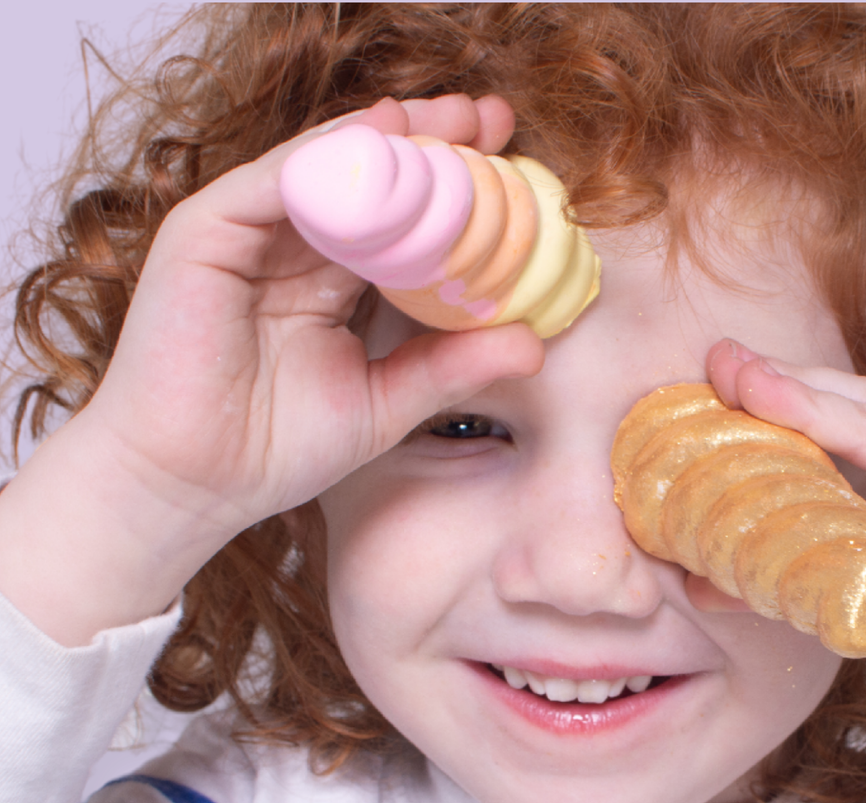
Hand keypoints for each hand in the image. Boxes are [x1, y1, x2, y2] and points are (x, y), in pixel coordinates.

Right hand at [0, 95, 543, 645]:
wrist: (192, 484)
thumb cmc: (277, 449)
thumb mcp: (387, 401)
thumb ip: (452, 365)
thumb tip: (535, 343)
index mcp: (334, 286)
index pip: (402, 227)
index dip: (456, 195)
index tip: (519, 174)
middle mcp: (294, 251)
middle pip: (373, 184)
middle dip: (436, 148)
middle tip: (497, 120)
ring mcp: (250, 236)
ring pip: (330, 170)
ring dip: (396, 138)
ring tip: (459, 118)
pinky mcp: (208, 232)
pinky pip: (276, 180)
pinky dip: (331, 153)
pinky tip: (386, 134)